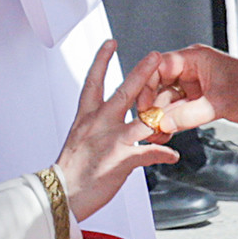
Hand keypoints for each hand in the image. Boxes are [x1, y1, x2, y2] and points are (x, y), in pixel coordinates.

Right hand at [56, 41, 177, 220]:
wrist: (60, 195)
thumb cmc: (69, 172)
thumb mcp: (79, 142)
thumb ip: (94, 130)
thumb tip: (104, 129)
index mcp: (86, 117)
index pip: (93, 82)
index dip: (101, 61)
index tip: (109, 44)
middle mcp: (98, 124)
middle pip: (123, 92)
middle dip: (141, 72)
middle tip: (154, 56)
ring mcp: (110, 140)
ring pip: (142, 119)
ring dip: (161, 110)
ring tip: (177, 102)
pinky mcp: (120, 160)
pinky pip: (148, 153)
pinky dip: (163, 154)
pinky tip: (173, 155)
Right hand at [136, 44, 237, 135]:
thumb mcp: (219, 101)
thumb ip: (190, 113)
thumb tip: (165, 123)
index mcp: (193, 59)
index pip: (159, 66)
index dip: (148, 84)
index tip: (143, 103)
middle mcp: (189, 71)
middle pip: (159, 85)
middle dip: (151, 105)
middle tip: (145, 123)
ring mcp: (191, 87)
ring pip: (166, 101)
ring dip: (159, 117)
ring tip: (153, 133)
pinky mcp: (195, 102)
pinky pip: (176, 112)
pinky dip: (170, 123)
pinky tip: (164, 134)